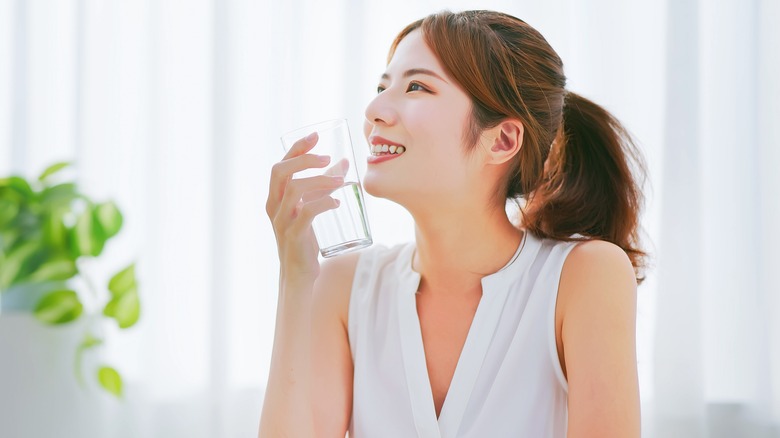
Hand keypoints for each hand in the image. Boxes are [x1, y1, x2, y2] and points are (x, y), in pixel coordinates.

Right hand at [266, 132, 343, 282]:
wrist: (299, 274)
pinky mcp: (294, 235)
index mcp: (275, 197)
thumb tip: (344, 162)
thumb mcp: (312, 207)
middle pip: (281, 172)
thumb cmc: (305, 239)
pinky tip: (336, 203)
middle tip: (327, 157)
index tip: (315, 136)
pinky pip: (306, 213)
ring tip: (340, 181)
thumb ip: (325, 186)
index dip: (296, 148)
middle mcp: (274, 207)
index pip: (280, 165)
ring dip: (319, 181)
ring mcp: (282, 221)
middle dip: (303, 159)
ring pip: (295, 189)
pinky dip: (323, 203)